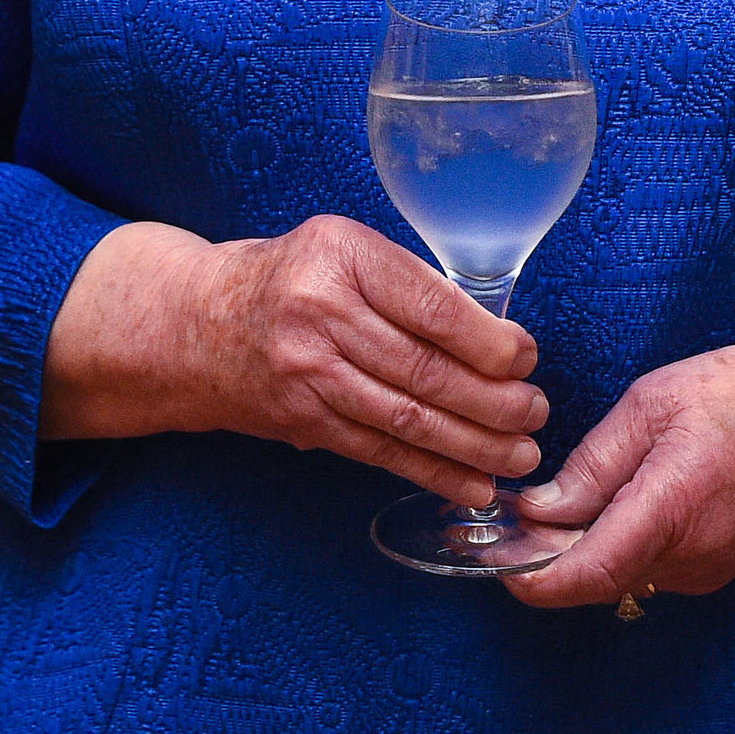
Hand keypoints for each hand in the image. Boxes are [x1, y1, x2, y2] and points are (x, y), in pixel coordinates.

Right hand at [40, 217, 548, 506]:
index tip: (526, 359)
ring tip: (521, 454)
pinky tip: (475, 485)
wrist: (197, 325)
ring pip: (406, 419)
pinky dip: (433, 472)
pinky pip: (380, 452)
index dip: (486, 341)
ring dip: (474, 445)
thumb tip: (496, 336)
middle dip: (492, 400)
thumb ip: (408, 281)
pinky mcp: (305, 422)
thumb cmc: (292, 278)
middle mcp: (320, 315)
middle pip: (422, 369)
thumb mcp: (344, 248)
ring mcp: (308, 375)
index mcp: (340, 257)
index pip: (428, 305)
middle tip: (537, 413)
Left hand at [504, 321, 734, 610]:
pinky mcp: (716, 565)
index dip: (528, 577)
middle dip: (542, 557)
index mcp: (671, 507)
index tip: (489, 560)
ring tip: (544, 505)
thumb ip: (594, 463)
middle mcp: (690, 556)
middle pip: (595, 577)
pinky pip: (649, 565)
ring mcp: (707, 568)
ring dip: (578, 549)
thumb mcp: (656, 402)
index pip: (585, 572)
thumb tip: (539, 509)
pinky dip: (615, 545)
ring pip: (621, 573)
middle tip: (500, 521)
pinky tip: (598, 508)